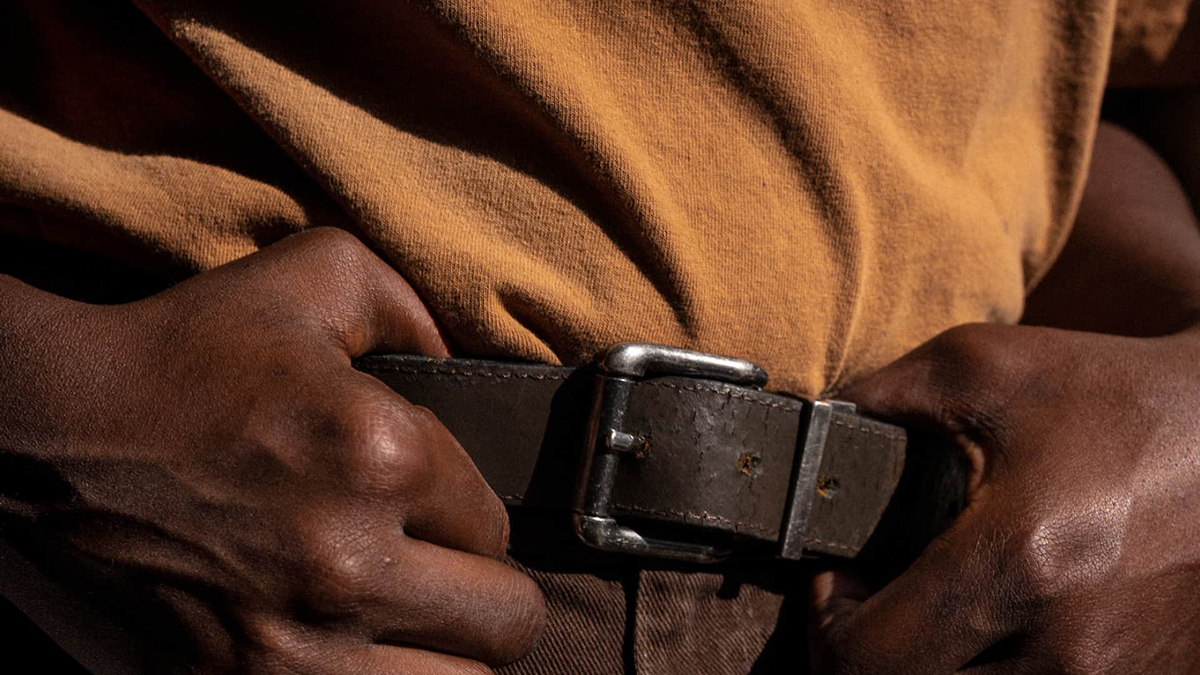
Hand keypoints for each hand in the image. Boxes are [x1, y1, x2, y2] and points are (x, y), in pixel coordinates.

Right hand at [0, 228, 543, 672]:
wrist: (58, 425)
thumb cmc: (187, 354)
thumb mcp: (318, 274)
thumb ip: (417, 308)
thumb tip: (464, 364)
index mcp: (381, 456)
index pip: (499, 528)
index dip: (470, 511)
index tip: (430, 499)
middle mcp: (347, 561)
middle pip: (505, 623)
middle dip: (482, 589)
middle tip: (441, 562)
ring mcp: (292, 640)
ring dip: (445, 648)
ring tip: (409, 610)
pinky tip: (356, 639)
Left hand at [809, 322, 1199, 673]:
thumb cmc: (1117, 395)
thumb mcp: (987, 365)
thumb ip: (880, 397)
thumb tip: (813, 432)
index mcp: (1018, 567)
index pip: (865, 661)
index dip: (827, 626)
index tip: (837, 578)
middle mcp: (1068, 652)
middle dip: (867, 655)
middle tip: (870, 601)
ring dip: (929, 668)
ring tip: (932, 610)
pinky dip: (993, 673)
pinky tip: (995, 623)